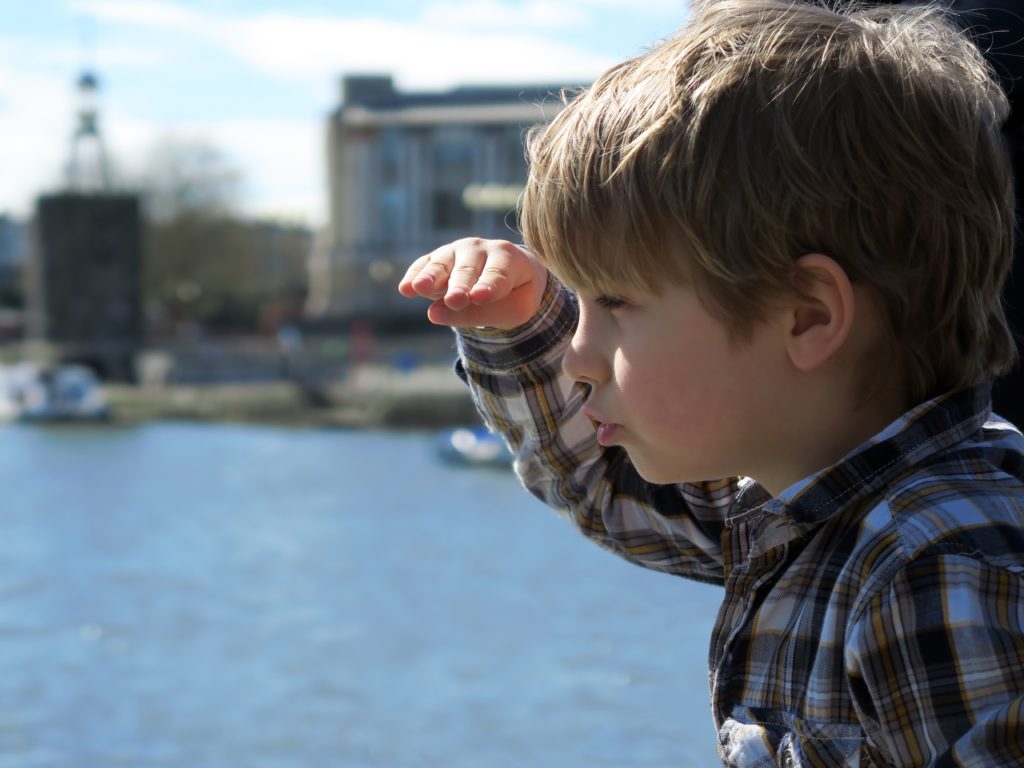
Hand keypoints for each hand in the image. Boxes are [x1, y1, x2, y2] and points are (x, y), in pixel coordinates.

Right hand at [397, 238, 548, 328]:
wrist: (508, 274)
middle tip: (454, 300)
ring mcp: (456, 251)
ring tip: (419, 288)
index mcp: (508, 258)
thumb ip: (479, 315)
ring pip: (443, 264)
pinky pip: (424, 265)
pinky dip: (415, 275)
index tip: (480, 297)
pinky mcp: (437, 258)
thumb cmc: (513, 295)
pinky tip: (406, 288)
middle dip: (460, 285)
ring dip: (431, 276)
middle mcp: (480, 249)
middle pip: (468, 269)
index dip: (489, 286)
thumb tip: (433, 314)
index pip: (499, 274)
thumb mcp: (511, 311)